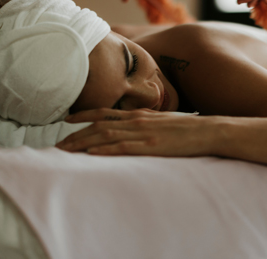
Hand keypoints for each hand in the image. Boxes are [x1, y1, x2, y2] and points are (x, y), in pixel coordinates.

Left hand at [56, 108, 214, 156]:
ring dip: (84, 143)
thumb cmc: (187, 128)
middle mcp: (137, 120)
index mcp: (140, 114)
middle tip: (59, 144)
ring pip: (106, 135)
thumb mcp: (163, 120)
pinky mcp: (152, 145)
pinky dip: (105, 150)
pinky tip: (92, 154)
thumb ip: (146, 123)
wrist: (208, 130)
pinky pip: (123, 147)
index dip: (84, 114)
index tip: (67, 119)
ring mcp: (144, 132)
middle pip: (100, 125)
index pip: (106, 111)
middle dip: (77, 134)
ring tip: (66, 151)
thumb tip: (133, 128)